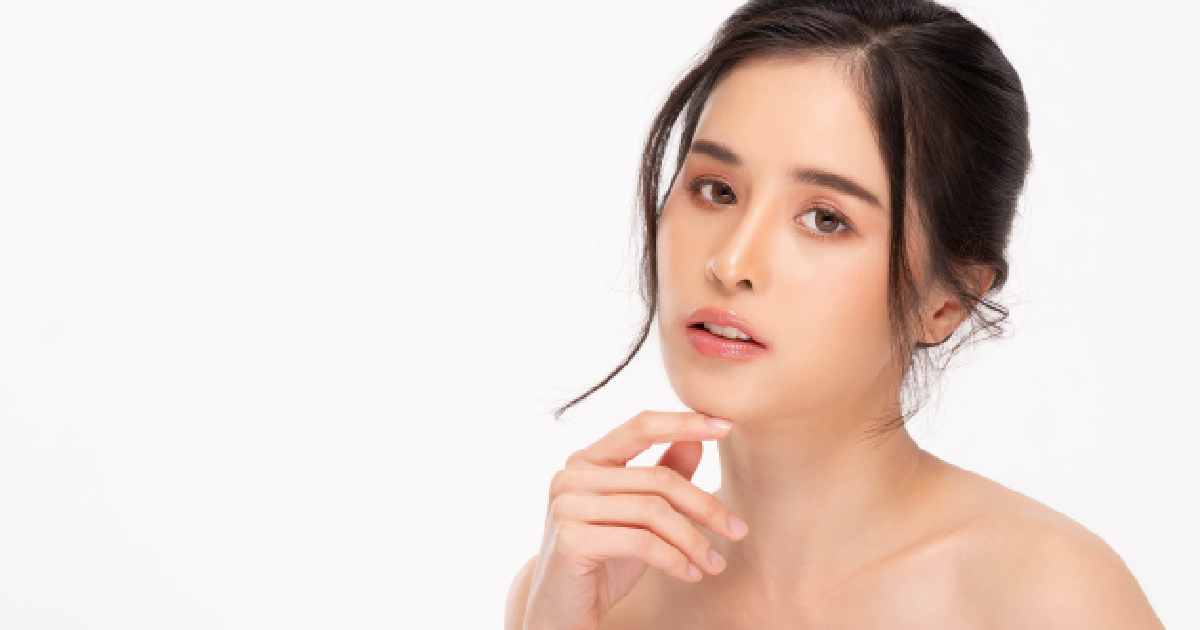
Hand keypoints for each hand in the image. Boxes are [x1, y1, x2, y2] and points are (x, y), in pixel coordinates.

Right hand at [522, 411, 747, 629]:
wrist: (561, 612)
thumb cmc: (603, 561)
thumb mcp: (639, 517)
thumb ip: (662, 474)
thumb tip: (696, 439)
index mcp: (586, 460)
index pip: (640, 426)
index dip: (684, 422)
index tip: (726, 425)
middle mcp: (571, 476)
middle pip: (658, 478)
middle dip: (705, 506)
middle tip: (738, 530)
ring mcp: (567, 505)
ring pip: (653, 511)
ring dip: (694, 540)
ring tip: (715, 563)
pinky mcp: (571, 539)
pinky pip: (641, 542)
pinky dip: (674, 559)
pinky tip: (690, 574)